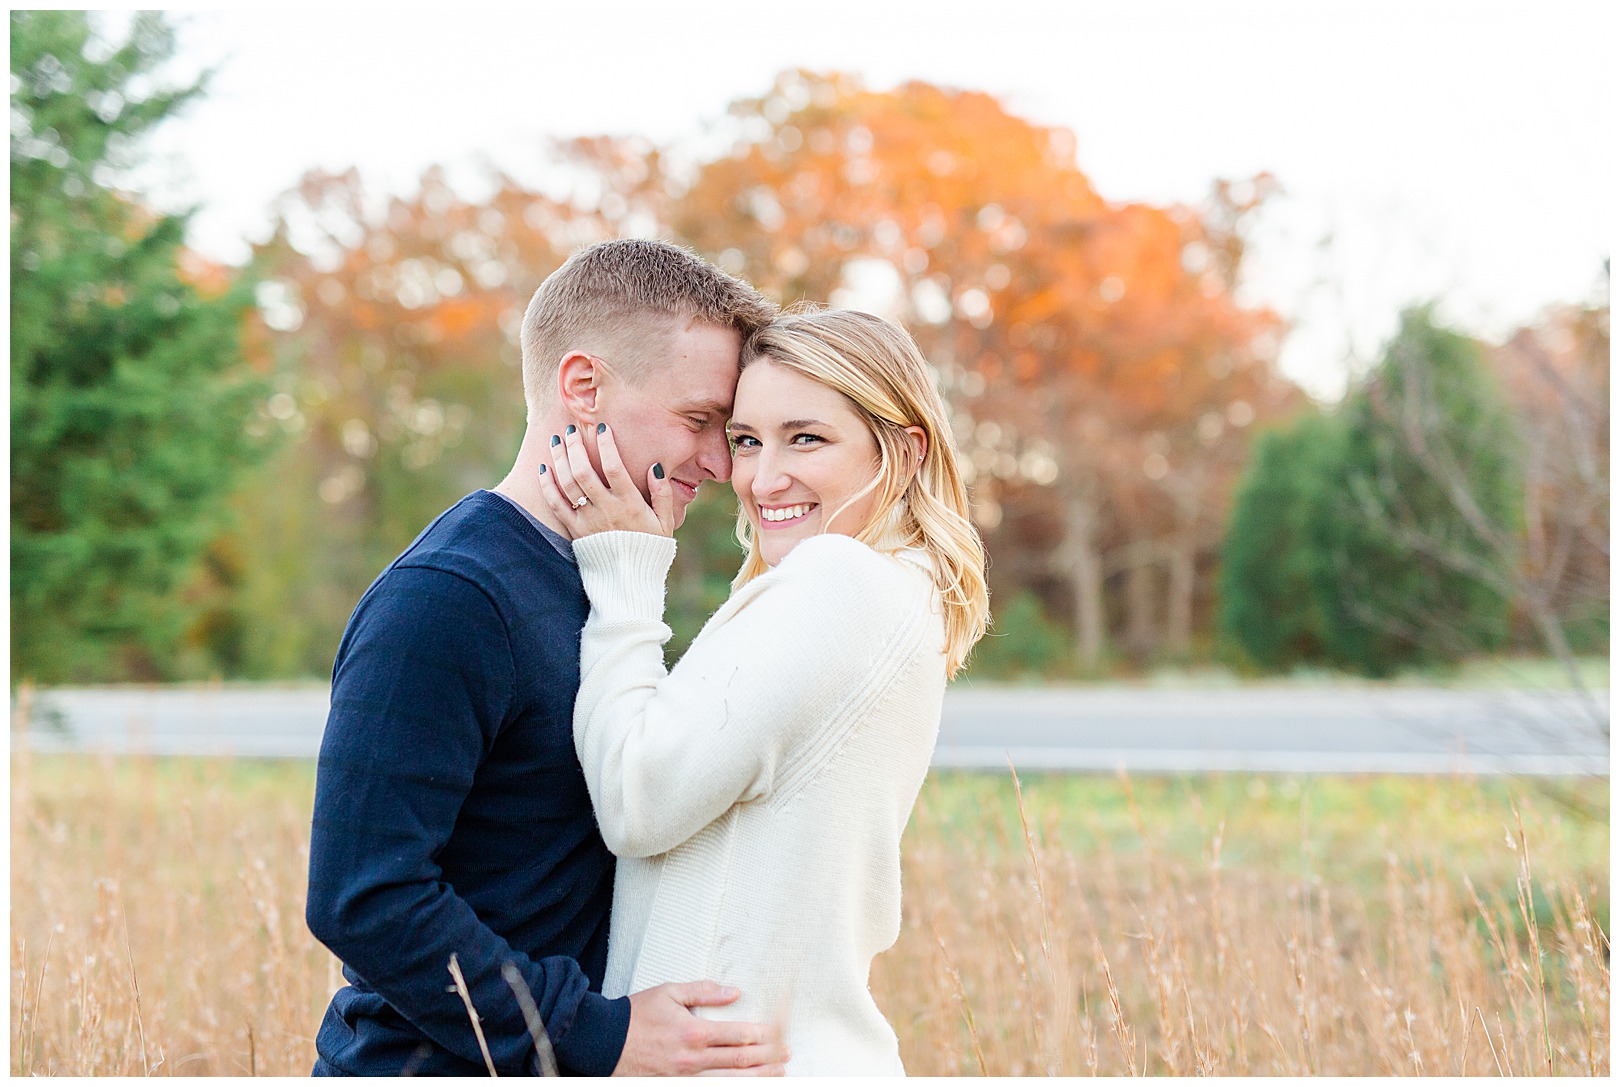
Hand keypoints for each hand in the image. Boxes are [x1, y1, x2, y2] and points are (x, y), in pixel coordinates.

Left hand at [537, 423, 674, 538]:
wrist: (629, 581)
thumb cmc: (649, 548)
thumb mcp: (665, 522)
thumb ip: (662, 493)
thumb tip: (655, 466)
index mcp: (629, 504)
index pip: (614, 467)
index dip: (606, 444)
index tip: (602, 427)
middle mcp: (606, 510)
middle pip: (584, 471)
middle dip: (576, 446)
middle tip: (572, 429)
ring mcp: (588, 520)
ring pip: (568, 484)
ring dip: (560, 459)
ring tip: (557, 441)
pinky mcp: (575, 531)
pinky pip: (556, 505)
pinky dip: (547, 485)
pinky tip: (544, 468)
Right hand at [613, 981, 787, 1076]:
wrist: (604, 1041)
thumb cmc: (635, 1015)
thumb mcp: (670, 992)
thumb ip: (704, 992)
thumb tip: (733, 992)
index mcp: (694, 1032)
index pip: (738, 1036)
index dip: (763, 1037)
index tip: (778, 1035)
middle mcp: (693, 1059)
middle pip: (740, 1062)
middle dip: (768, 1059)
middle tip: (786, 1055)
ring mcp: (685, 1077)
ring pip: (730, 1080)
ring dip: (757, 1078)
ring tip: (777, 1074)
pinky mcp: (676, 1085)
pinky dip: (732, 1085)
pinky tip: (745, 1083)